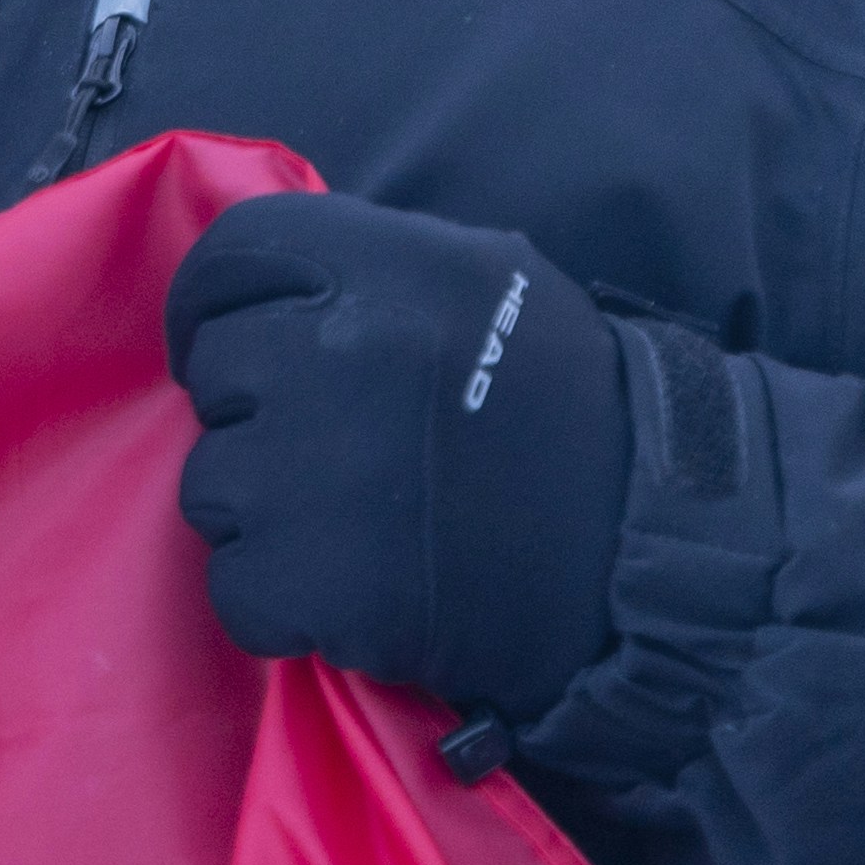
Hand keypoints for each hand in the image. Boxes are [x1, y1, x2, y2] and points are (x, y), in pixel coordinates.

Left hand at [165, 189, 630, 727]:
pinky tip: (356, 593)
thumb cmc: (568, 410)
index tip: (241, 350)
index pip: (227, 260)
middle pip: (215, 375)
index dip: (218, 309)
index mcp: (381, 264)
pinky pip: (238, 587)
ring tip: (358, 526)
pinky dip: (284, 604)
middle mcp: (336, 350)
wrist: (650, 552)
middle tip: (334, 453)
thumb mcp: (484, 280)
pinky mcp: (316, 580)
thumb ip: (370, 268)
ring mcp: (315, 469)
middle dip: (259, 415)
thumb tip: (265, 282)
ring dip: (269, 513)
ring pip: (214, 485)